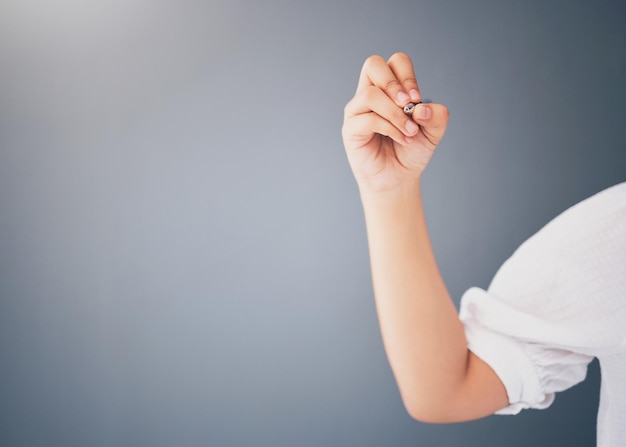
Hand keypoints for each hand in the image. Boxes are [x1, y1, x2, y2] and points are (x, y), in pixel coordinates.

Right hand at [341, 53, 449, 194]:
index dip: (407, 76)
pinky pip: (368, 120)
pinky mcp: (351, 130)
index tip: (418, 99)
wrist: (399, 178)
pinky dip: (390, 128)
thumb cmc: (411, 151)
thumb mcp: (433, 132)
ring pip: (370, 94)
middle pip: (373, 64)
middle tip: (409, 103)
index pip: (395, 62)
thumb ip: (437, 117)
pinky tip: (402, 139)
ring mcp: (357, 111)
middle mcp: (370, 95)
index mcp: (389, 89)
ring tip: (410, 131)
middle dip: (394, 83)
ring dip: (395, 112)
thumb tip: (421, 109)